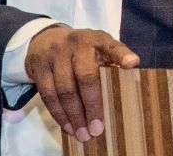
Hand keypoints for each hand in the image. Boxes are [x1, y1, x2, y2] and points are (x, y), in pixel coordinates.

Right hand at [25, 25, 139, 142]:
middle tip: (97, 129)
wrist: (46, 38)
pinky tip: (68, 126)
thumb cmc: (82, 51)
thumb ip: (112, 63)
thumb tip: (128, 90)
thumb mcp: (99, 48)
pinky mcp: (39, 66)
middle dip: (92, 104)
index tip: (132, 64)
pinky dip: (58, 114)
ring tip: (83, 134)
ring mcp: (56, 54)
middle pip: (85, 75)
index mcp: (98, 40)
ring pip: (64, 89)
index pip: (112, 46)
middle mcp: (77, 44)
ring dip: (74, 116)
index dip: (122, 55)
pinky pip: (48, 94)